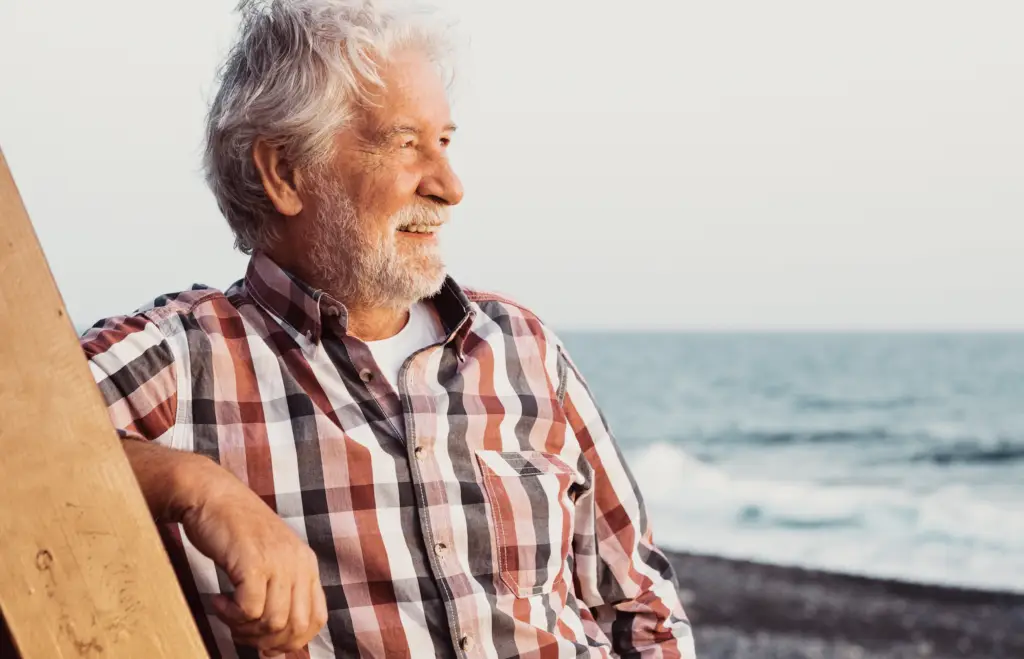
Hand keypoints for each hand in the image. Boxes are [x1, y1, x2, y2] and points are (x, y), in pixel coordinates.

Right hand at [178, 460, 327, 655]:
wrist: (213, 495)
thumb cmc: (235, 532)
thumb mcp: (267, 564)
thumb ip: (276, 600)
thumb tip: (275, 652)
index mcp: (307, 564)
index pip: (317, 620)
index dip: (291, 641)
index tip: (263, 641)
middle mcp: (298, 563)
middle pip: (296, 627)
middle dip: (266, 641)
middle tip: (239, 629)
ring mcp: (278, 562)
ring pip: (273, 622)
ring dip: (244, 628)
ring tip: (226, 611)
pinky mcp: (253, 562)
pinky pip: (250, 610)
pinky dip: (230, 616)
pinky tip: (218, 600)